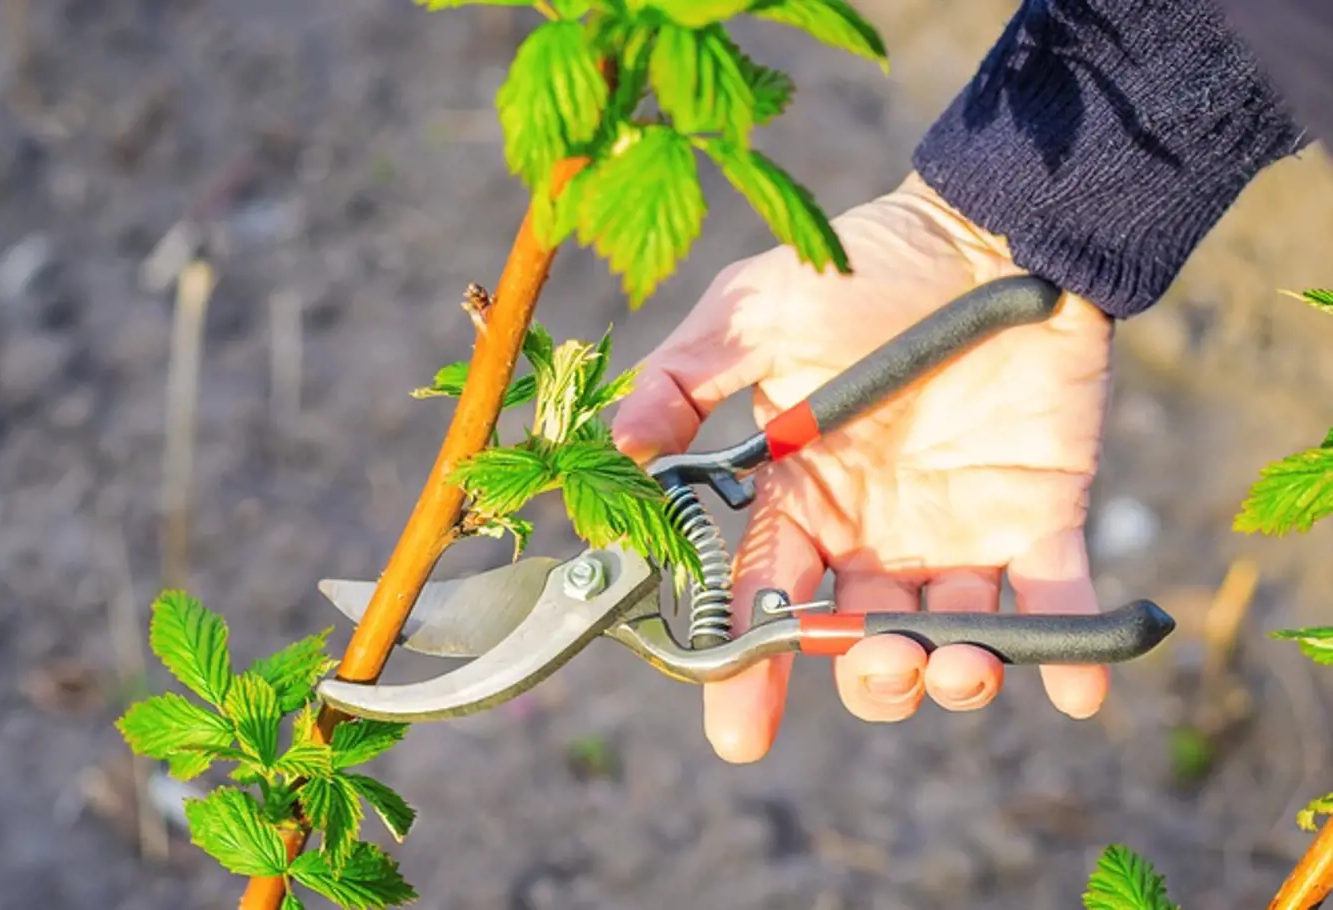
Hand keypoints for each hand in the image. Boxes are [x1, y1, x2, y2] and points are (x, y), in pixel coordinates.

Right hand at [611, 172, 1114, 763]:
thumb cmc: (865, 268)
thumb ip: (683, 382)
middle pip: (859, 640)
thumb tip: (617, 448)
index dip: (748, 665)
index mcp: (803, 495)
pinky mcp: (1039, 514)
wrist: (989, 228)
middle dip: (867, 678)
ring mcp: (959, 529)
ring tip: (958, 663)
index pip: (763, 596)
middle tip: (879, 663)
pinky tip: (1079, 694)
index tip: (739, 730)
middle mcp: (875, 531)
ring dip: (954, 675)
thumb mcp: (754, 314)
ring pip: (950, 637)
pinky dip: (1073, 652)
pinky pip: (1057, 598)